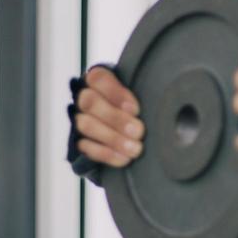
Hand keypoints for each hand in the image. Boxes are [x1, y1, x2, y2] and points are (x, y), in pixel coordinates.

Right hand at [68, 64, 144, 184]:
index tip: (136, 109)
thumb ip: (142, 94)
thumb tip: (159, 98)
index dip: (115, 93)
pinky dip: (106, 154)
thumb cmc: (138, 111)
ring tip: (135, 148)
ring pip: (85, 124)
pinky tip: (124, 159)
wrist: (132, 137)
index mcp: (98, 80)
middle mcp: (84, 97)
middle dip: (116, 118)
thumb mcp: (141, 97)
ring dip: (112, 138)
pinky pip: (85, 147)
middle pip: (89, 102)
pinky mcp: (77, 141)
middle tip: (138, 131)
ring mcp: (78, 119)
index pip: (98, 78)